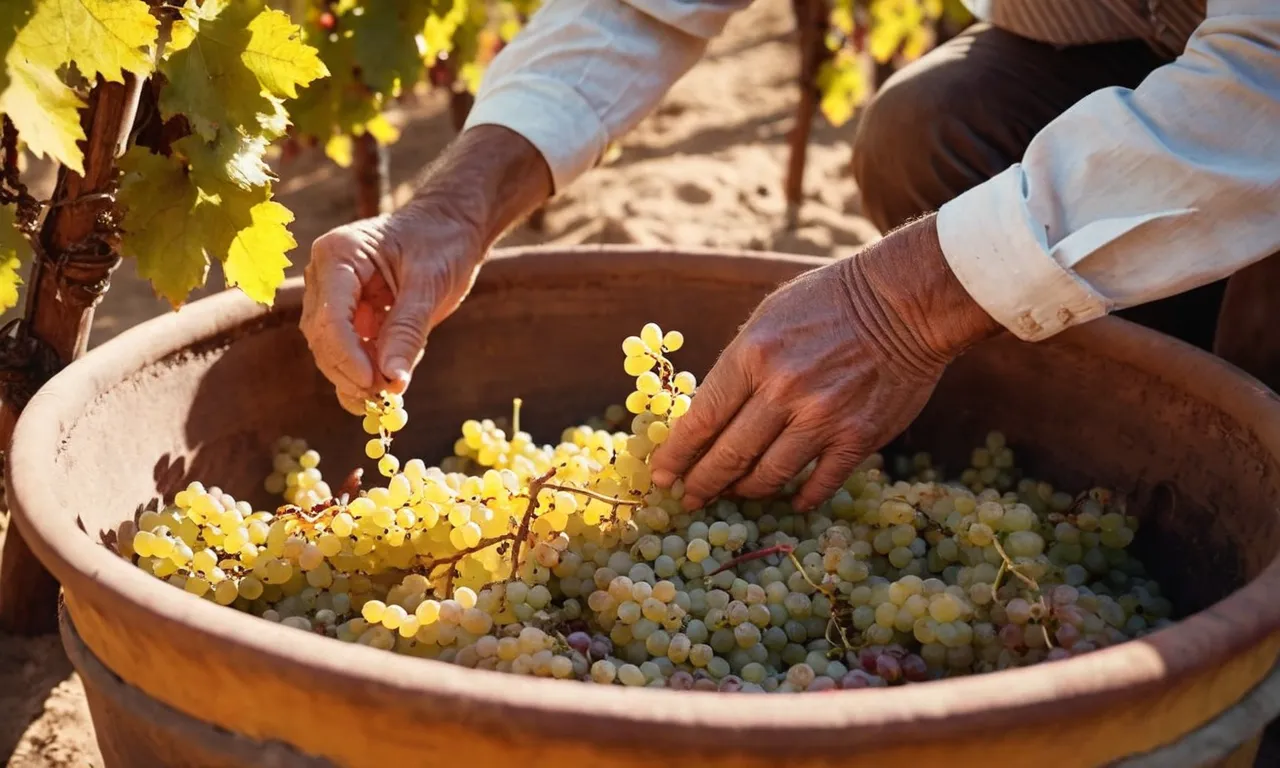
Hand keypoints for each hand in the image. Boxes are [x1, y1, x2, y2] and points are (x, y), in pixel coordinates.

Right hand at [300, 126, 552, 412]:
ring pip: (331, 349)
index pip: (329, 316)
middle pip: (323, 337)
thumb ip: (408, 330)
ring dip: (356, 378)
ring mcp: (335, 295)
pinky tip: (390, 387)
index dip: (347, 356)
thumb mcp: (431, 283)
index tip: (373, 385)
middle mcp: (326, 274)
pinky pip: (351, 350)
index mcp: (338, 254)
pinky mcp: (351, 314)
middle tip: (383, 400)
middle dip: (350, 371)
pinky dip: (368, 371)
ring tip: (388, 399)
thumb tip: (392, 382)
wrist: (453, 225)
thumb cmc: (443, 241)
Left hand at [649, 215, 1000, 511]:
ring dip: (746, 491)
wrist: (906, 300)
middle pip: (728, 455)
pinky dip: (801, 497)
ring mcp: (821, 418)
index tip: (663, 475)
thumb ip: (740, 364)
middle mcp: (782, 391)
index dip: (676, 454)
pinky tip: (791, 500)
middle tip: (690, 498)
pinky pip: (819, 483)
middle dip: (702, 483)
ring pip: (768, 476)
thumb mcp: (770, 317)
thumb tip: (712, 411)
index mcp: (752, 355)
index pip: (700, 420)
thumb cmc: (832, 300)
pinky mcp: (858, 437)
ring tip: (736, 494)